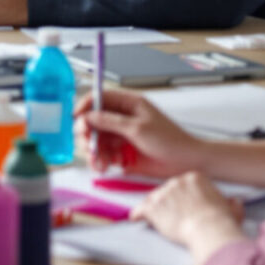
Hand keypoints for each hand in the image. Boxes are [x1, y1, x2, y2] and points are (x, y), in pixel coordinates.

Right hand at [76, 86, 207, 177]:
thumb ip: (110, 122)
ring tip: (99, 162)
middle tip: (88, 145)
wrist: (187, 162)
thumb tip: (88, 116)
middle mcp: (121, 118)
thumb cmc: (170, 140)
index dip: (85, 106)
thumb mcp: (138, 128)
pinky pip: (103, 154)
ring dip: (93, 151)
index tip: (77, 119)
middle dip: (87, 133)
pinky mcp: (122, 152)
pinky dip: (100, 161)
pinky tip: (105, 167)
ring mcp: (121, 135)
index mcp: (128, 104)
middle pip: (92, 120)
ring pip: (96, 140)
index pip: (98, 98)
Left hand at [135, 172, 245, 262]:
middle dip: (169, 201)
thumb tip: (235, 202)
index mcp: (195, 178)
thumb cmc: (222, 220)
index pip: (184, 184)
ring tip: (155, 217)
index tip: (185, 204)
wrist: (209, 228)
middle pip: (167, 189)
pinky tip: (134, 218)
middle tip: (172, 213)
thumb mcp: (233, 209)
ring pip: (154, 199)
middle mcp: (176, 181)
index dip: (183, 196)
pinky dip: (137, 214)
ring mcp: (163, 193)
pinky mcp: (153, 207)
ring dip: (154, 208)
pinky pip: (140, 210)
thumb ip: (232, 203)